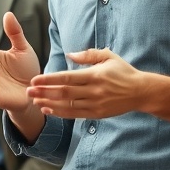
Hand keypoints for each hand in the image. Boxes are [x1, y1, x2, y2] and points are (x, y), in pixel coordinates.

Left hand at [26, 48, 144, 118]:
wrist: (140, 92)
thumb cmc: (123, 71)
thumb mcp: (108, 56)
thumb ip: (88, 54)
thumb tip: (69, 55)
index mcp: (95, 75)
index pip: (67, 78)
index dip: (49, 79)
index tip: (35, 79)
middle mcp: (94, 91)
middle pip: (64, 93)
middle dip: (44, 92)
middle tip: (28, 91)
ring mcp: (95, 104)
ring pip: (67, 106)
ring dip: (49, 104)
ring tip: (34, 101)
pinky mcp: (97, 114)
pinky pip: (75, 115)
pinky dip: (60, 113)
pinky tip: (48, 110)